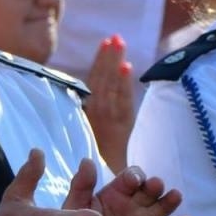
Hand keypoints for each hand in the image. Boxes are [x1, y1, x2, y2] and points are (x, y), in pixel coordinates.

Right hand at [82, 37, 132, 172]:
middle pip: (104, 78)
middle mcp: (98, 111)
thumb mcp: (87, 133)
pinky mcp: (123, 124)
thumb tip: (91, 91)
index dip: (100, 61)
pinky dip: (124, 82)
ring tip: (120, 43)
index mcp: (88, 111)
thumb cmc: (97, 157)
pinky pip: (124, 98)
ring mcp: (110, 117)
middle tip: (116, 37)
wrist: (107, 178)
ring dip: (116, 62)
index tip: (105, 44)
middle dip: (109, 56)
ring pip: (113, 84)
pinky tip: (127, 67)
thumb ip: (90, 113)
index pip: (94, 80)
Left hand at [88, 164, 191, 215]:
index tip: (133, 181)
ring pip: (163, 206)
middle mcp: (134, 202)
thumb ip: (81, 185)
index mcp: (116, 191)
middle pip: (150, 189)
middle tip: (155, 185)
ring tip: (175, 196)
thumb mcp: (76, 207)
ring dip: (170, 200)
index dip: (134, 176)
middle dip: (154, 185)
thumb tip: (86, 160)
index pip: (130, 177)